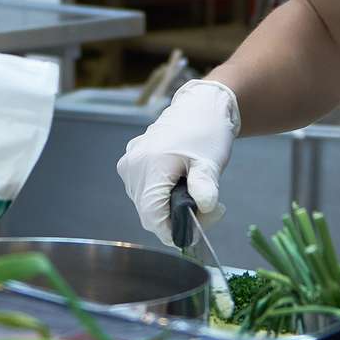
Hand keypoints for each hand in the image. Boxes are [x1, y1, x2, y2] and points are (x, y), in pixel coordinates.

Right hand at [116, 79, 240, 246]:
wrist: (199, 108)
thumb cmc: (206, 133)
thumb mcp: (211, 161)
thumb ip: (205, 186)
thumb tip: (205, 208)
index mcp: (149, 167)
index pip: (153, 218)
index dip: (176, 231)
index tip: (202, 224)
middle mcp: (132, 168)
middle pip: (150, 213)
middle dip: (178, 219)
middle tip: (209, 207)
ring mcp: (129, 165)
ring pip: (146, 205)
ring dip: (170, 208)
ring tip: (198, 193)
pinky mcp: (131, 163)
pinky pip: (144, 191)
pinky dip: (163, 195)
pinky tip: (182, 183)